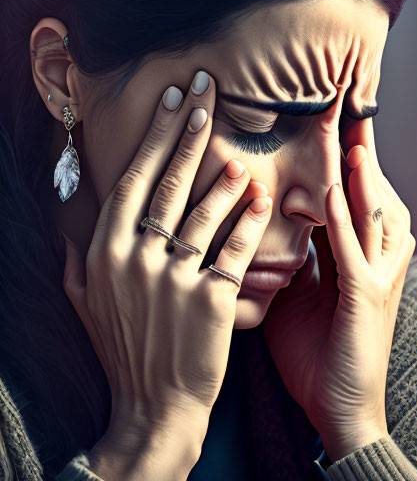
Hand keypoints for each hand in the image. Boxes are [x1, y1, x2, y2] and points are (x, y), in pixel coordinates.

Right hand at [61, 70, 272, 479]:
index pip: (133, 179)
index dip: (156, 136)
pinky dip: (251, 221)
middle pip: (166, 183)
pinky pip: (236, 250)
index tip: (174, 100)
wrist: (153, 406)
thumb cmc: (124, 349)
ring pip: (202, 213)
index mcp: (106, 252)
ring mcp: (172, 280)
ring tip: (240, 152)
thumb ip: (77, 259)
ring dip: (224, 176)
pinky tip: (264, 197)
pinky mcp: (211, 301)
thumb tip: (70, 224)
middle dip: (189, 132)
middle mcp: (136, 259)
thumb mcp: (86, 303)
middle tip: (209, 93)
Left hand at [262, 111, 415, 462]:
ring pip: (376, 213)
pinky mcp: (365, 299)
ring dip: (363, 173)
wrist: (341, 410)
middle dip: (366, 152)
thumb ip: (303, 254)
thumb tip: (281, 221)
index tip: (341, 122)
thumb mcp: (306, 292)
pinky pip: (355, 250)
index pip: (360, 197)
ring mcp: (378, 278)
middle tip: (351, 110)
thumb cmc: (320, 351)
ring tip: (350, 133)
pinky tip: (336, 188)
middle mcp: (380, 261)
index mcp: (364, 258)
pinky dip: (345, 217)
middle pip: (377, 194)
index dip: (354, 160)